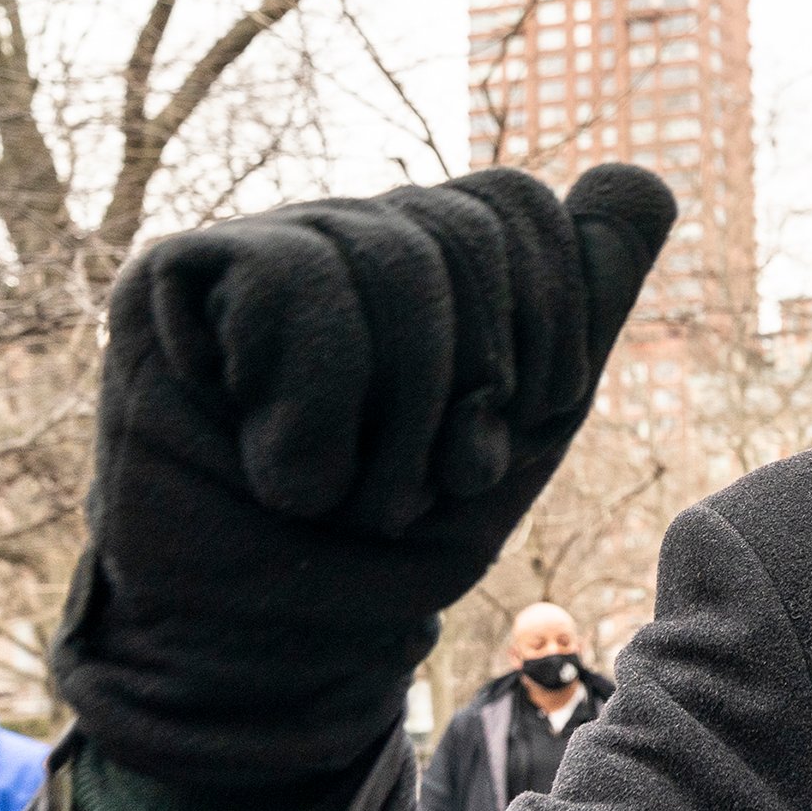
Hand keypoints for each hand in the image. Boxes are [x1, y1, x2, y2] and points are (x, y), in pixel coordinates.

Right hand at [58, 165, 674, 787]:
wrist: (286, 636)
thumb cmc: (404, 530)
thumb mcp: (529, 414)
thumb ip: (587, 294)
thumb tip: (642, 174)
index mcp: (434, 253)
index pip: (515, 204)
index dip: (542, 321)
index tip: (507, 429)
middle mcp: (349, 228)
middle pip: (459, 229)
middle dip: (467, 388)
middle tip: (417, 483)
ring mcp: (259, 246)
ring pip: (385, 255)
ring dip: (390, 419)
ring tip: (346, 490)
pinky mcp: (169, 280)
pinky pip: (287, 277)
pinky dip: (311, 403)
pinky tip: (273, 459)